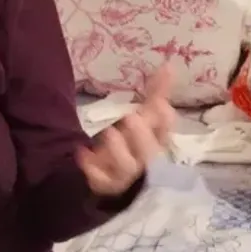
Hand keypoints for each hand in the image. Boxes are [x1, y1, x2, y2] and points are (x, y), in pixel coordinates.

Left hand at [76, 65, 176, 196]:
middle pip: (149, 151)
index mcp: (156, 141)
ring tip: (108, 132)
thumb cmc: (135, 143)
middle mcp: (146, 159)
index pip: (166, 131)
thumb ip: (156, 93)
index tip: (160, 105)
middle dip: (141, 135)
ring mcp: (127, 174)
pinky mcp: (108, 185)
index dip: (165, 120)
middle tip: (131, 117)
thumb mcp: (144, 118)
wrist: (117, 179)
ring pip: (127, 166)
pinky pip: (101, 181)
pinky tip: (82, 152)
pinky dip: (92, 168)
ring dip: (118, 150)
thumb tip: (168, 66)